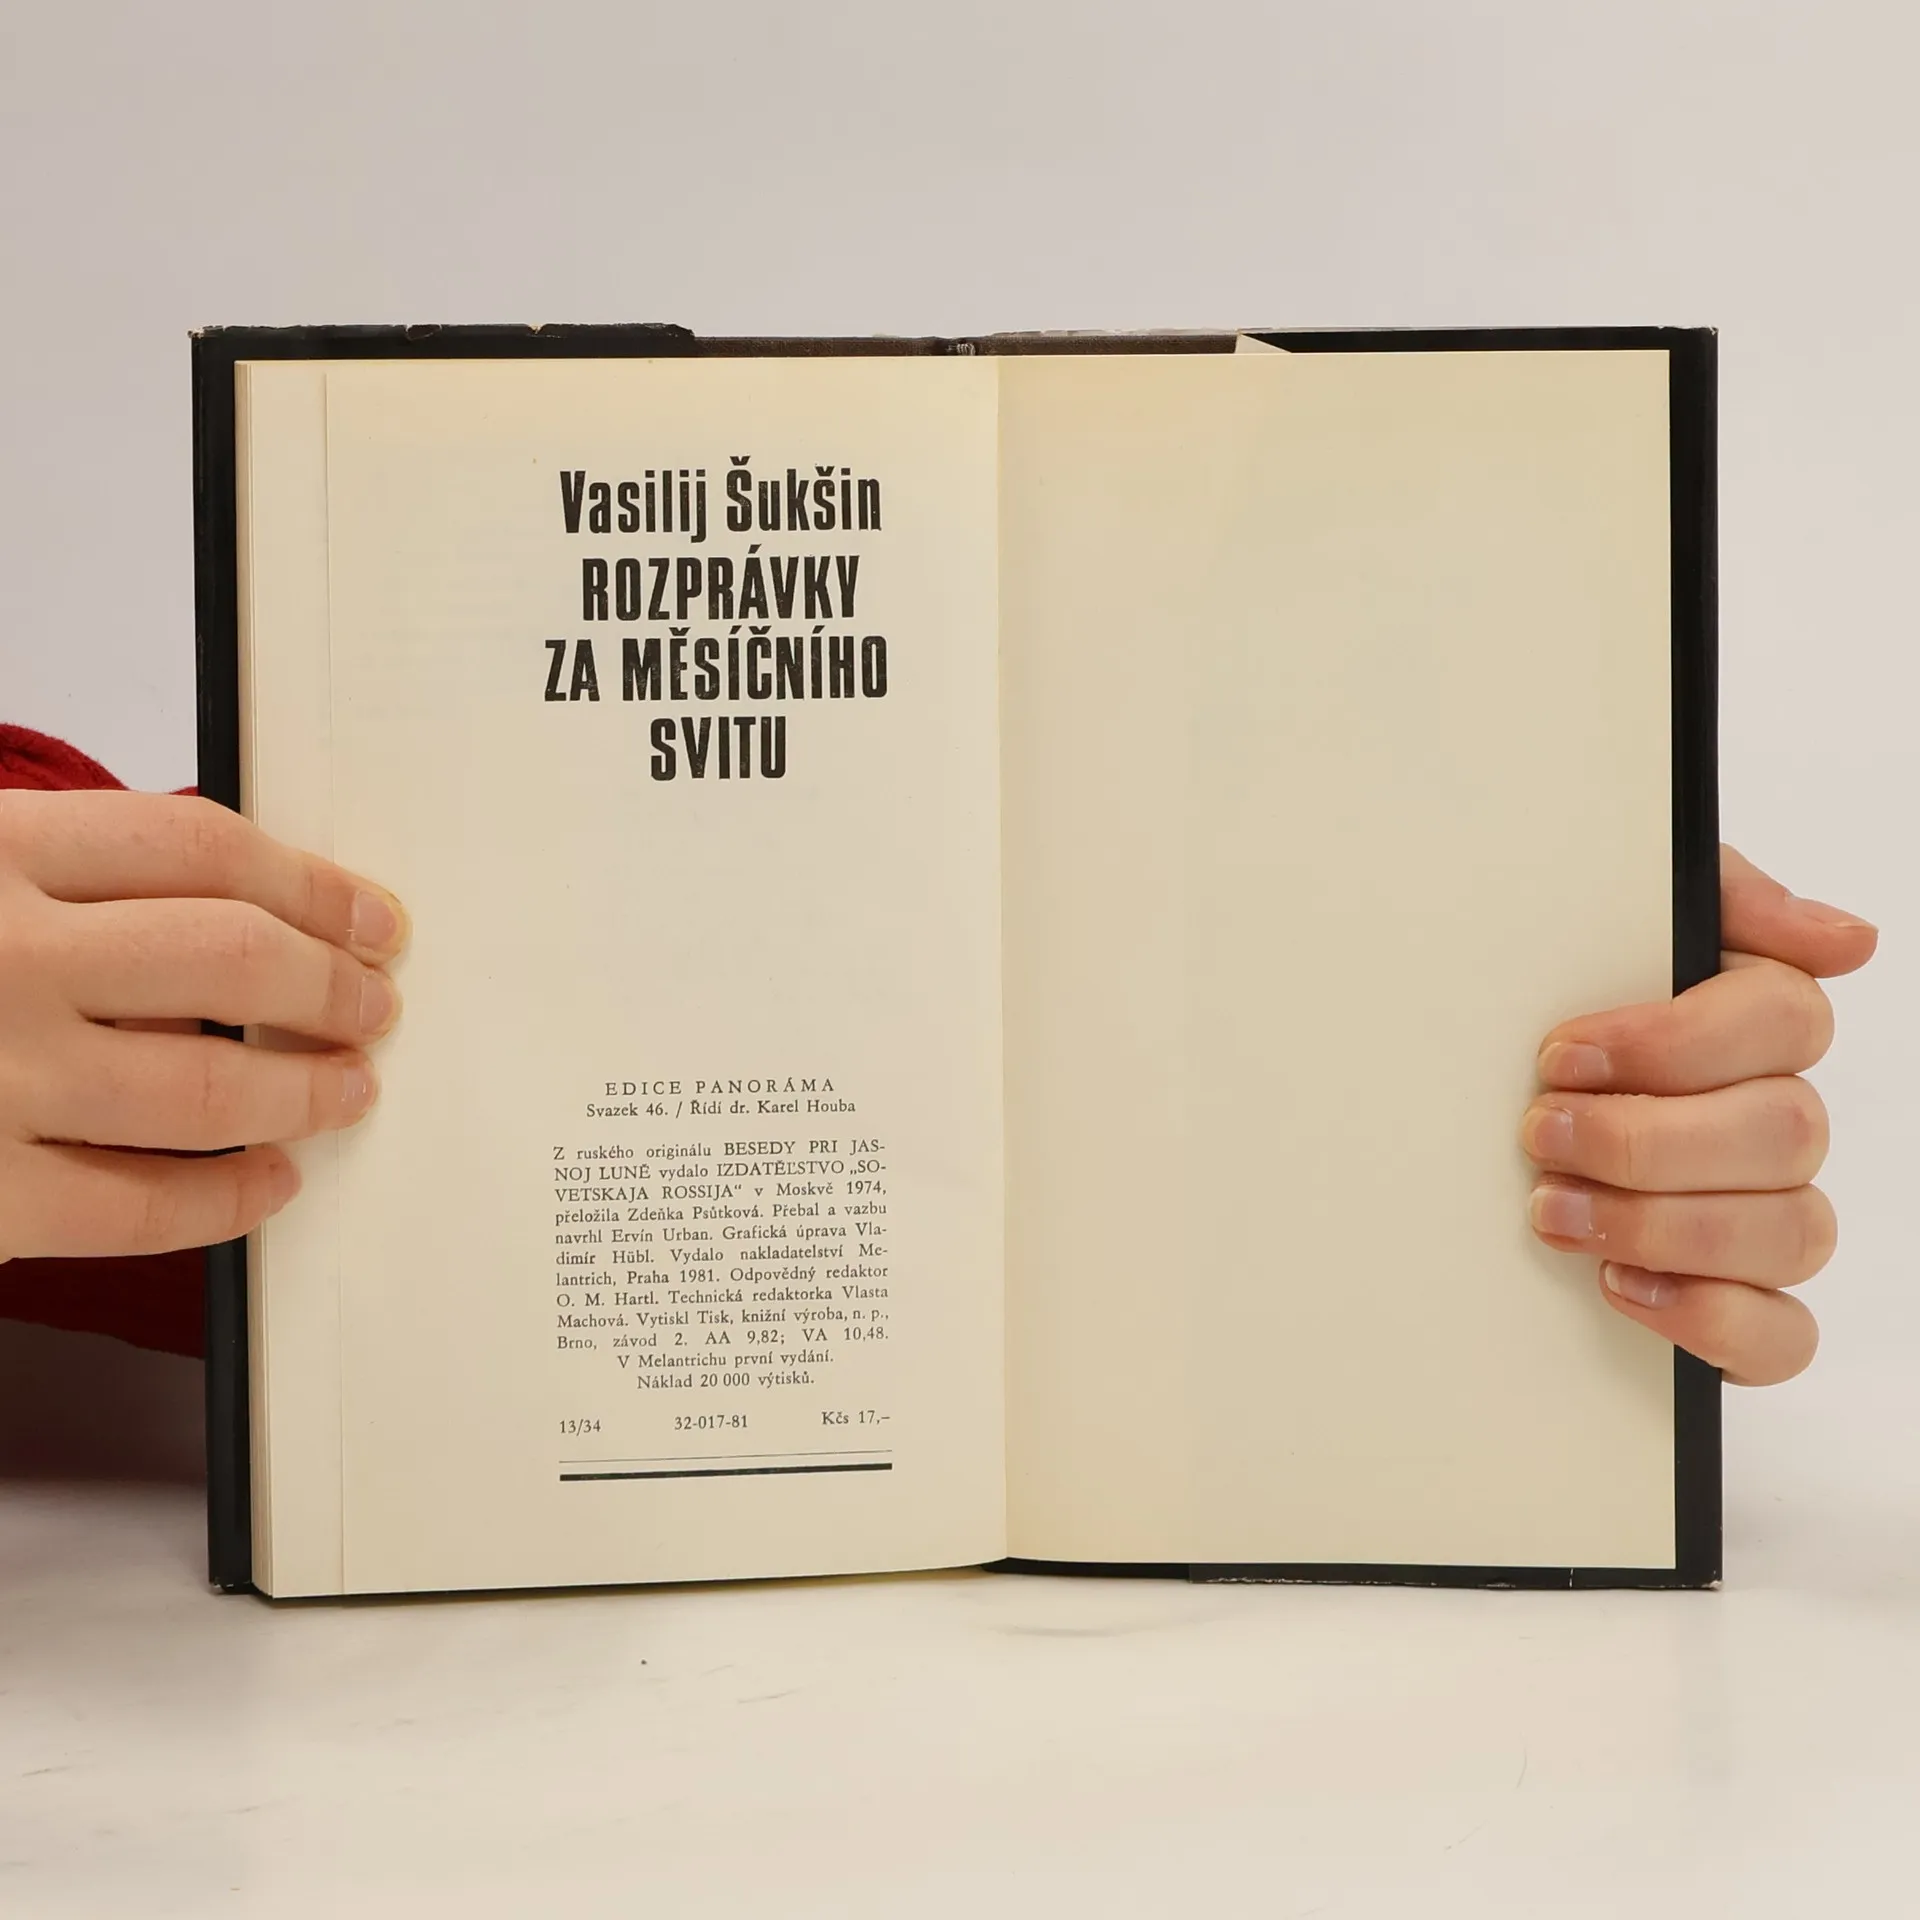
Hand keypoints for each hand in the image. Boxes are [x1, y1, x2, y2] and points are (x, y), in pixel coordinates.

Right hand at [0, 791, 406, 1261]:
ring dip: (304, 1091)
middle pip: (230, 957)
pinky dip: (225, 1201)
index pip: (197, 848)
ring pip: (207, 1085)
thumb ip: (46, 873)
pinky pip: (136, 1208)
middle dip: (331, 986)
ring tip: (347, 1090)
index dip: (311, 884)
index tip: (371, 916)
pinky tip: (267, 1184)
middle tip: (375, 1005)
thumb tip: (227, 903)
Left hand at [1523, 848, 1876, 1384]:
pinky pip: (1782, 1338)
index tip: (1561, 1054)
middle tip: (1540, 1134)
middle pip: (1783, 1132)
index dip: (1673, 1042)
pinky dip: (1708, 1319)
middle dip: (1645, 1139)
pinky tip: (1620, 1288)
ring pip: (1787, 1232)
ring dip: (1658, 1225)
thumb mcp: (1608, 920)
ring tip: (1552, 1211)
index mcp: (1753, 1029)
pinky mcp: (1742, 1309)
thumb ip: (1719, 898)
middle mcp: (1775, 1125)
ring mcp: (1768, 1219)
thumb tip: (1847, 941)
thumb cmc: (1553, 1017)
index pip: (1785, 1020)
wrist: (1475, 1108)